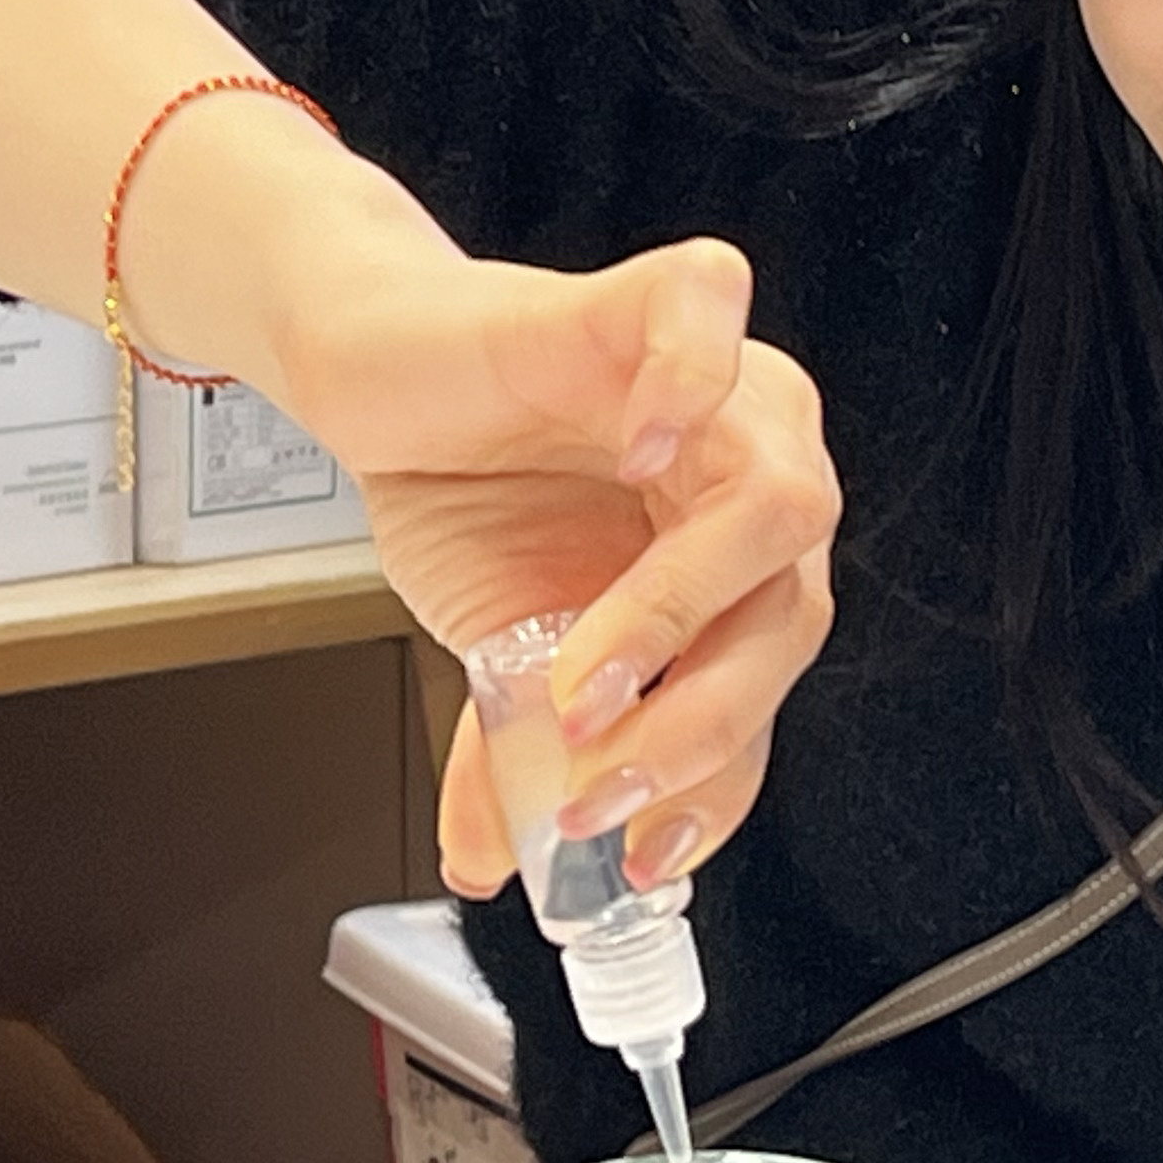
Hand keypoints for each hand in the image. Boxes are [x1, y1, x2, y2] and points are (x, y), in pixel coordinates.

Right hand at [271, 232, 839, 895]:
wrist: (369, 373)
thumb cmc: (461, 484)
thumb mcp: (496, 644)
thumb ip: (520, 746)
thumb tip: (497, 860)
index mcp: (745, 563)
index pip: (768, 687)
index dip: (717, 780)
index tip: (643, 850)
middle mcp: (756, 474)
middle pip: (793, 613)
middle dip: (698, 724)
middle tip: (596, 782)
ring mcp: (722, 387)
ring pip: (780, 503)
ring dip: (679, 618)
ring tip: (582, 685)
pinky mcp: (646, 302)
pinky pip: (708, 319)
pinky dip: (687, 387)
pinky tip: (635, 457)